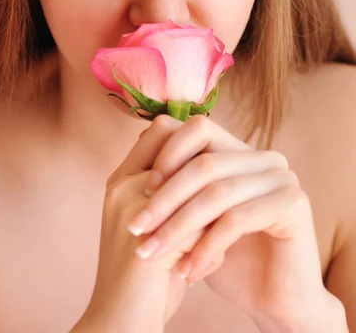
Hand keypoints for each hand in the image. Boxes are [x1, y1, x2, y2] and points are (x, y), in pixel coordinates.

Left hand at [126, 114, 329, 327]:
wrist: (272, 304)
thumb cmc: (227, 258)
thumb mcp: (194, 215)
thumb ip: (175, 177)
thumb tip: (140, 135)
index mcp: (241, 151)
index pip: (198, 128)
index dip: (168, 154)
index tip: (141, 189)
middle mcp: (264, 158)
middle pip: (204, 163)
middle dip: (166, 197)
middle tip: (138, 228)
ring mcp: (282, 177)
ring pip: (217, 192)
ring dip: (178, 226)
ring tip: (152, 253)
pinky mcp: (294, 204)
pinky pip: (238, 218)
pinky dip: (206, 246)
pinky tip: (188, 270)